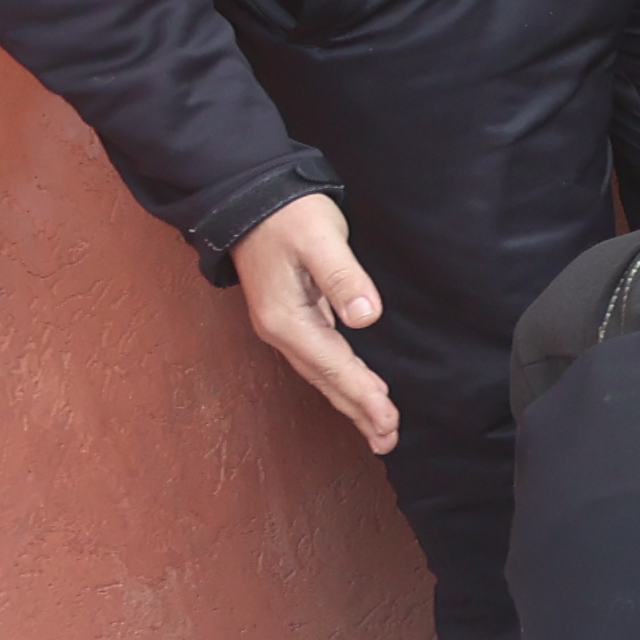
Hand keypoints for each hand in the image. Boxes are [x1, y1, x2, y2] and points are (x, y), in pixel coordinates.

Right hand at [231, 191, 398, 452]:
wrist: (251, 199)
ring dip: (350, 401)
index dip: (362, 395)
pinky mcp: (294, 316)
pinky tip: (357, 389)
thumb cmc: (288, 215)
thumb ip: (342, 276)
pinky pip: (322, 359)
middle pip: (326, 380)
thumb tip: (365, 317)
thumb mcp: (320, 238)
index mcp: (286, 319)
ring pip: (323, 373)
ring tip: (378, 430)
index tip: (389, 420)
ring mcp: (286, 326)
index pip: (333, 366)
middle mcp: (282, 331)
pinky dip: (341, 379)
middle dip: (358, 412)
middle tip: (388, 441)